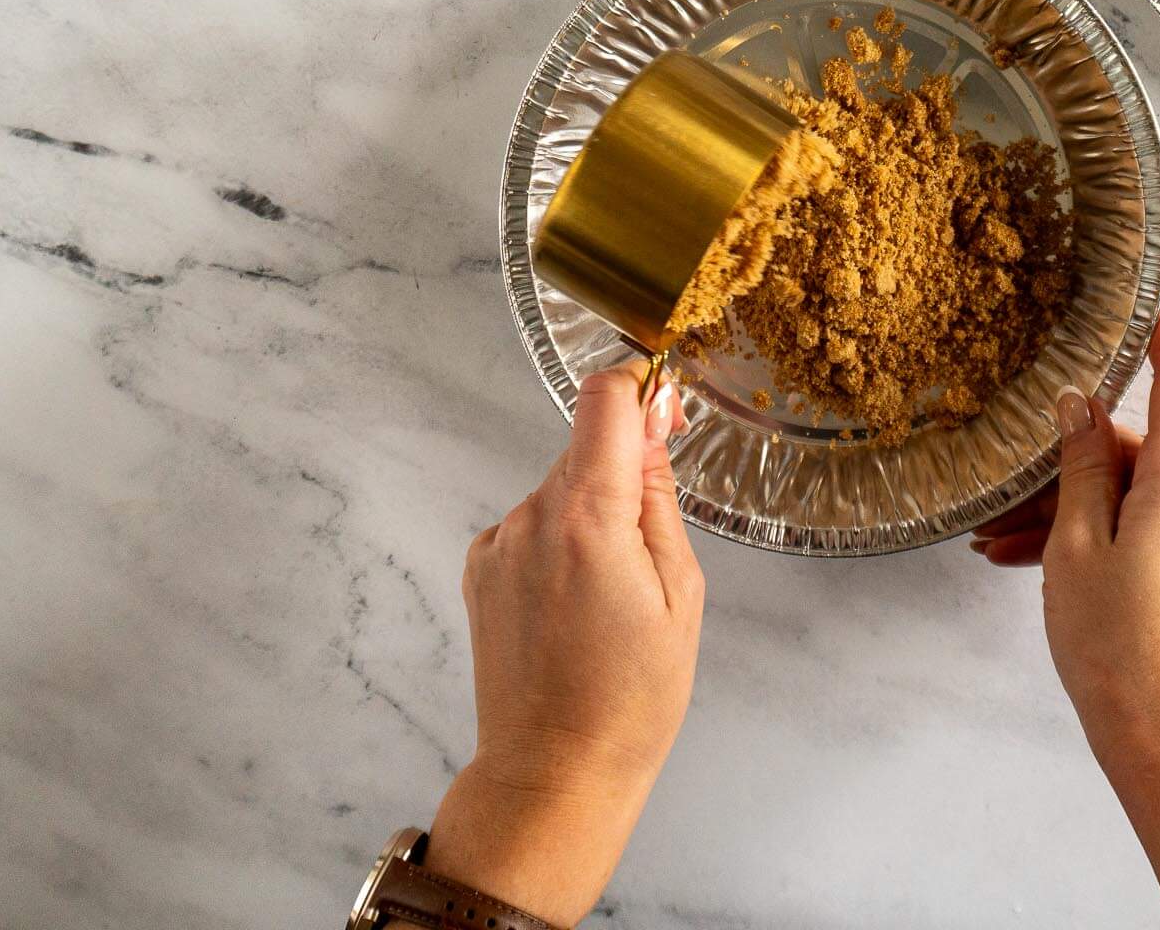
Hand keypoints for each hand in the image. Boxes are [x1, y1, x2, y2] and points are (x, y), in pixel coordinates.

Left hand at [426, 363, 703, 925]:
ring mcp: (497, 543)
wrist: (554, 771)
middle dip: (624, 469)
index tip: (665, 406)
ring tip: (614, 594)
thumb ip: (660, 497)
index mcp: (587, 517)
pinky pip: (533, 525)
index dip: (639, 388)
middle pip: (585, 446)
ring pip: (560, 488)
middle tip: (654, 542)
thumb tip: (652, 424)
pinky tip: (577, 603)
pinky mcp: (479, 568)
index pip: (603, 398)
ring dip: (591, 513)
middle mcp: (529, 517)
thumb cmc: (632, 697)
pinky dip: (561, 543)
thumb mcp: (680, 591)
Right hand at [973, 302, 1159, 769]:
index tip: (1151, 296)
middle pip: (1134, 452)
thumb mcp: (1076, 544)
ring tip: (995, 546)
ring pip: (1128, 498)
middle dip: (1064, 468)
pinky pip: (1141, 533)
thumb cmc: (1117, 643)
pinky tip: (1028, 564)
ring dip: (1066, 513)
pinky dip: (1092, 541)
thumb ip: (1079, 466)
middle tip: (994, 500)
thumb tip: (1076, 406)